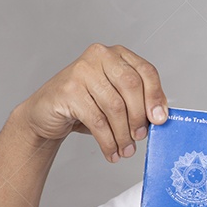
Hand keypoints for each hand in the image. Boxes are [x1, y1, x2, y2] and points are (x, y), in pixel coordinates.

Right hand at [17, 43, 167, 162]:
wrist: (46, 112)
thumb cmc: (85, 104)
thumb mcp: (116, 99)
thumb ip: (137, 102)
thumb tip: (160, 117)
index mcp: (116, 55)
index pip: (146, 71)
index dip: (156, 96)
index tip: (160, 119)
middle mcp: (99, 56)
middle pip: (131, 86)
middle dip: (139, 116)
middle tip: (140, 137)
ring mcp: (81, 70)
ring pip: (114, 106)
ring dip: (123, 134)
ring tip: (125, 150)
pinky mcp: (68, 90)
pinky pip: (97, 120)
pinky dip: (108, 141)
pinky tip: (111, 151)